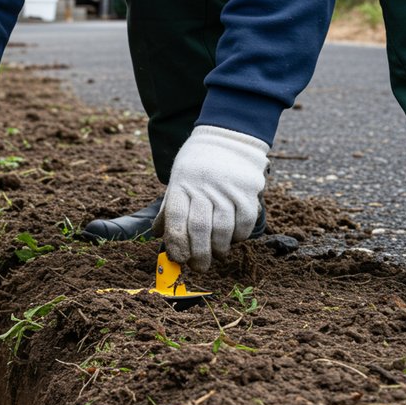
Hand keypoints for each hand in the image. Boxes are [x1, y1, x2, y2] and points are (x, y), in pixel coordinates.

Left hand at [154, 125, 269, 271]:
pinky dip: (239, 235)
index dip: (177, 243)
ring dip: (219, 248)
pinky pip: (244, 220)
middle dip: (199, 254)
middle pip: (199, 227)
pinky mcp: (248, 189)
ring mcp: (227, 187)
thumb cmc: (197, 165)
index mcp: (180, 185)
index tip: (179, 259)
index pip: (175, 219)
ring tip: (217, 254)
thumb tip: (157, 235)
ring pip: (223, 227)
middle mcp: (203, 186)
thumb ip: (169, 208)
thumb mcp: (177, 180)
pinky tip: (234, 239)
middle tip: (200, 267)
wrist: (228, 136)